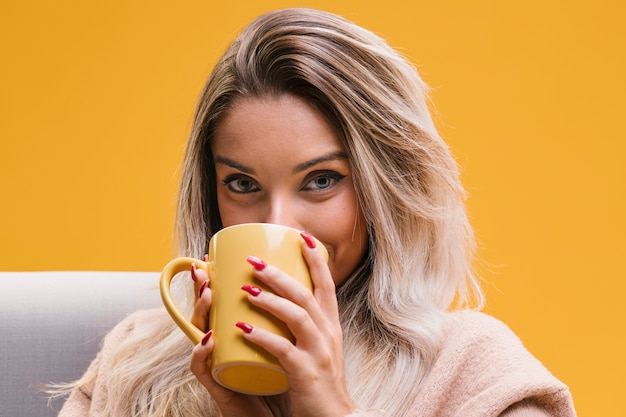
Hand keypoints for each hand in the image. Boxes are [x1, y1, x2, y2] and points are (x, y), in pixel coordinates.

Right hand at [189, 257, 275, 416]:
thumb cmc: (284, 377)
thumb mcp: (286, 340)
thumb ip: (287, 316)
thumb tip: (301, 280)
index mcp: (239, 334)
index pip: (222, 304)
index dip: (214, 281)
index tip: (209, 256)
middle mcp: (225, 347)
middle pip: (207, 314)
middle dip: (202, 288)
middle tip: (204, 268)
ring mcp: (221, 366)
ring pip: (201, 335)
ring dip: (202, 313)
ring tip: (209, 294)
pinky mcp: (220, 388)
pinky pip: (205, 370)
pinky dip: (204, 355)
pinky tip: (211, 339)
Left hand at [237, 233, 354, 416]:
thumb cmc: (320, 381)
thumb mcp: (318, 347)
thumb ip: (305, 325)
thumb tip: (281, 300)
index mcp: (331, 325)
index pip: (326, 284)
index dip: (315, 259)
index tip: (301, 236)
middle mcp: (328, 333)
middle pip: (306, 293)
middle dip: (279, 274)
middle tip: (254, 261)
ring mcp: (319, 352)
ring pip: (297, 315)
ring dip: (270, 299)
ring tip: (245, 289)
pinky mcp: (306, 372)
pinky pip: (282, 349)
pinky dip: (262, 337)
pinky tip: (243, 329)